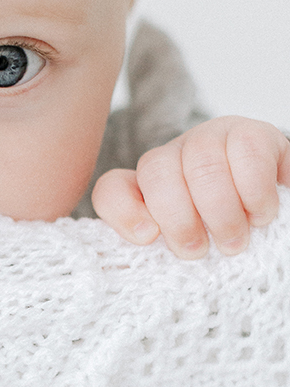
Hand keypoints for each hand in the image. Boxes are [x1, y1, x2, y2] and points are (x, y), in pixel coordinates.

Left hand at [91, 117, 289, 258]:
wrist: (277, 223)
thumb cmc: (223, 239)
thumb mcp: (180, 248)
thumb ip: (151, 244)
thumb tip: (144, 234)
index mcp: (148, 187)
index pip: (113, 189)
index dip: (123, 213)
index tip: (147, 239)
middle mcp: (175, 156)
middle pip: (156, 170)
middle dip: (179, 220)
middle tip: (202, 251)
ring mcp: (213, 138)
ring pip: (201, 162)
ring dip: (220, 212)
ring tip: (234, 241)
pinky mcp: (254, 134)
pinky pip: (248, 153)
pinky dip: (254, 193)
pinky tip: (261, 214)